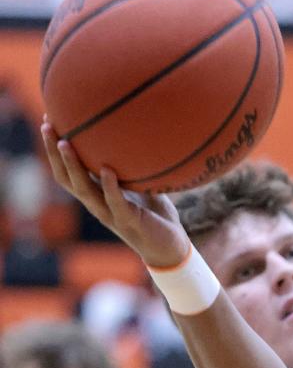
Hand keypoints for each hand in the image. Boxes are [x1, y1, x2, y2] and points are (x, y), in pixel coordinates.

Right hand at [41, 119, 188, 267]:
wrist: (171, 247)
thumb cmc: (154, 214)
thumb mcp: (139, 184)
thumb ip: (129, 165)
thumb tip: (129, 131)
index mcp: (96, 195)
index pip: (67, 171)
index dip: (54, 149)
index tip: (48, 120)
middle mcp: (97, 205)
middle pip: (67, 178)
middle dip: (54, 153)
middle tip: (46, 126)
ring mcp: (111, 214)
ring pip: (85, 190)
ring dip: (73, 166)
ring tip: (65, 143)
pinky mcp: (129, 221)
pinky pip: (116, 203)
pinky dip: (110, 186)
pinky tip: (106, 169)